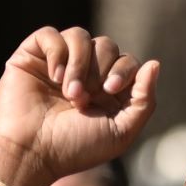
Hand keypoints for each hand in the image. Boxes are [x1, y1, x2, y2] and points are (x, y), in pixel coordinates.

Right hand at [0, 25, 160, 185]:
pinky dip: (57, 52)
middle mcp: (84, 75)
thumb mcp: (122, 130)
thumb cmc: (75, 147)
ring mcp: (58, 64)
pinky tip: (53, 76)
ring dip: (80, 63)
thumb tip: (155, 64)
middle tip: (85, 97)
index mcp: (107, 91)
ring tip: (70, 92)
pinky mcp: (32, 57)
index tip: (110, 90)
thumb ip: (144, 100)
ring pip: (80, 36)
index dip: (124, 70)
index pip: (128, 62)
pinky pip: (50, 34)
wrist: (31, 152)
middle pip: (107, 45)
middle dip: (100, 68)